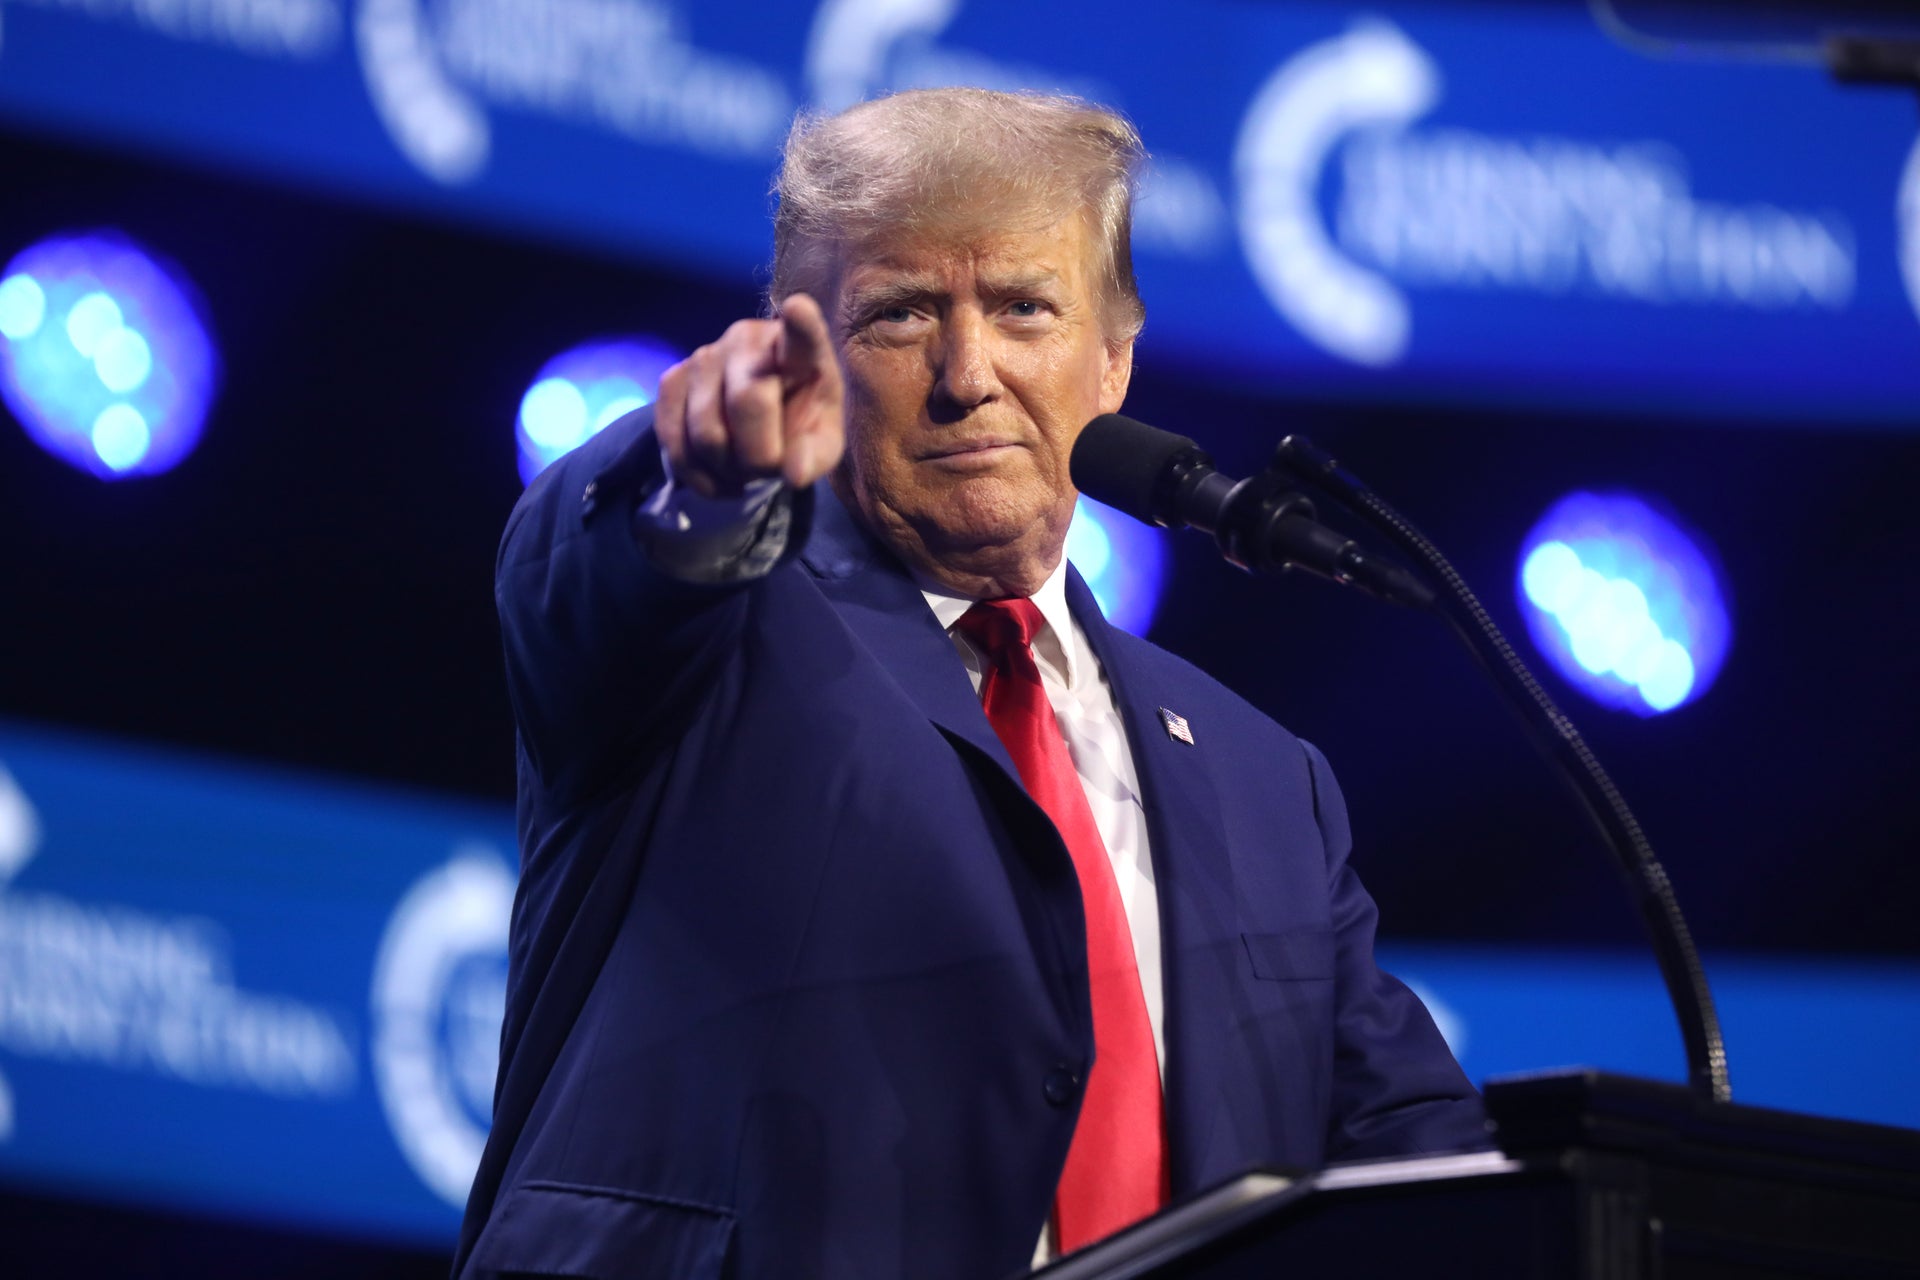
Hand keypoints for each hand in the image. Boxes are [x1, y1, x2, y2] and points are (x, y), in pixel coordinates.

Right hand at [653, 293, 845, 496]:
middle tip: (768, 469)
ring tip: (743, 471)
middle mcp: (747, 340)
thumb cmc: (800, 423)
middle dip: (759, 458)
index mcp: (799, 350)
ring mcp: (704, 355)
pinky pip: (674, 442)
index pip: (801, 335)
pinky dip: (696, 475)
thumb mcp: (822, 444)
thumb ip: (815, 457)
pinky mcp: (671, 380)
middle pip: (747, 403)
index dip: (800, 324)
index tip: (799, 309)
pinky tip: (717, 477)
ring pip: (706, 433)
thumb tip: (794, 474)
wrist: (760, 419)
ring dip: (727, 470)